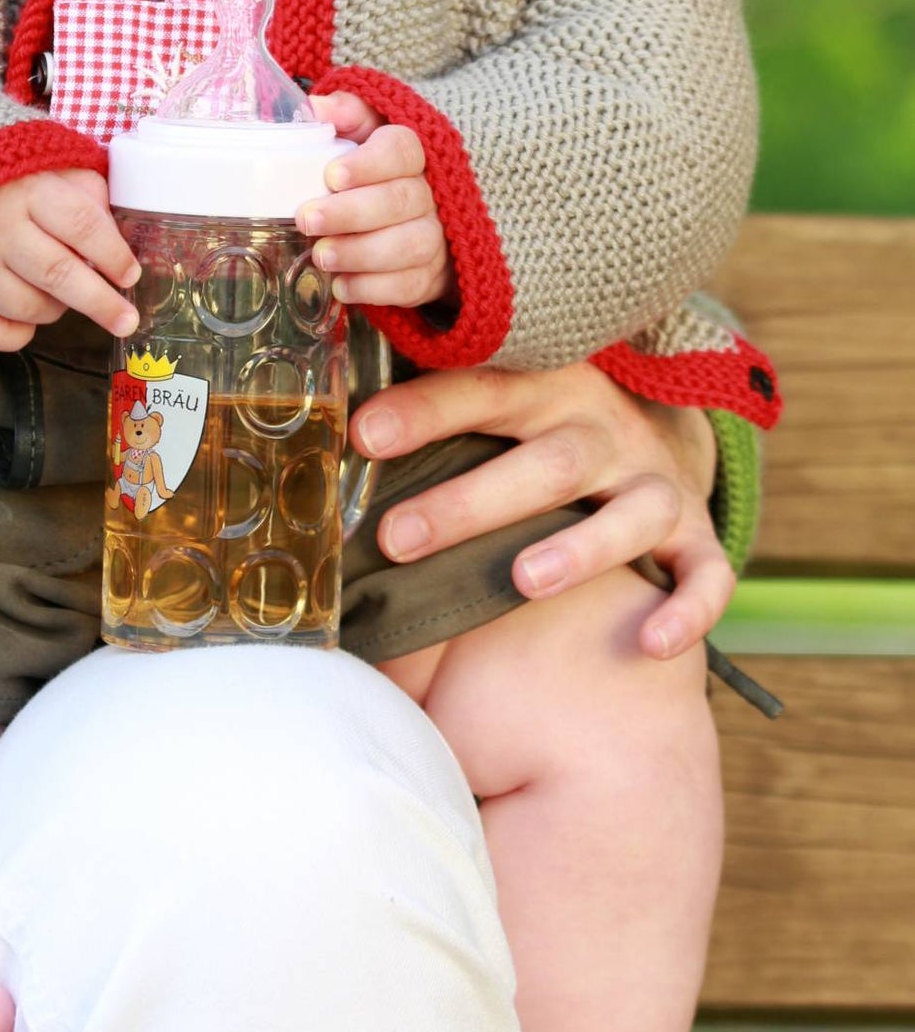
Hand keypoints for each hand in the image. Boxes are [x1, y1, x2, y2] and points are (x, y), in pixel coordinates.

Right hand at [0, 167, 139, 350]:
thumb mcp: (46, 164)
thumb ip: (87, 191)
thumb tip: (120, 236)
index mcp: (26, 190)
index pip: (80, 225)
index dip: (113, 254)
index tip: (131, 274)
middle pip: (58, 274)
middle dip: (101, 302)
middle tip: (126, 321)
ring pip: (29, 308)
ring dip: (57, 310)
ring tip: (63, 296)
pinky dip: (17, 333)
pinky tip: (25, 315)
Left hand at [299, 94, 449, 306]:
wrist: (414, 217)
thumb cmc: (375, 170)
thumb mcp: (365, 132)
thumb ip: (347, 114)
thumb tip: (314, 107)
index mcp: (415, 152)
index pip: (402, 150)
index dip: (369, 164)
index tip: (332, 175)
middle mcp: (432, 193)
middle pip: (401, 201)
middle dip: (351, 213)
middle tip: (308, 219)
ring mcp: (437, 237)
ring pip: (410, 245)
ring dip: (361, 253)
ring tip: (321, 255)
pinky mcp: (431, 275)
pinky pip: (410, 286)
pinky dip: (373, 288)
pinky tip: (342, 285)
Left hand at [350, 361, 731, 658]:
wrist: (659, 430)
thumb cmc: (542, 425)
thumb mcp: (501, 398)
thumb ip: (430, 406)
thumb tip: (325, 424)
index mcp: (547, 388)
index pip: (484, 389)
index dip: (425, 410)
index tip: (362, 435)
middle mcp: (605, 433)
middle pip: (545, 462)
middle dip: (470, 501)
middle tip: (395, 539)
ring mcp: (657, 485)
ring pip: (628, 513)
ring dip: (579, 547)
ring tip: (522, 580)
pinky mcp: (698, 537)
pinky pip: (705, 575)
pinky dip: (687, 609)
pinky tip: (651, 643)